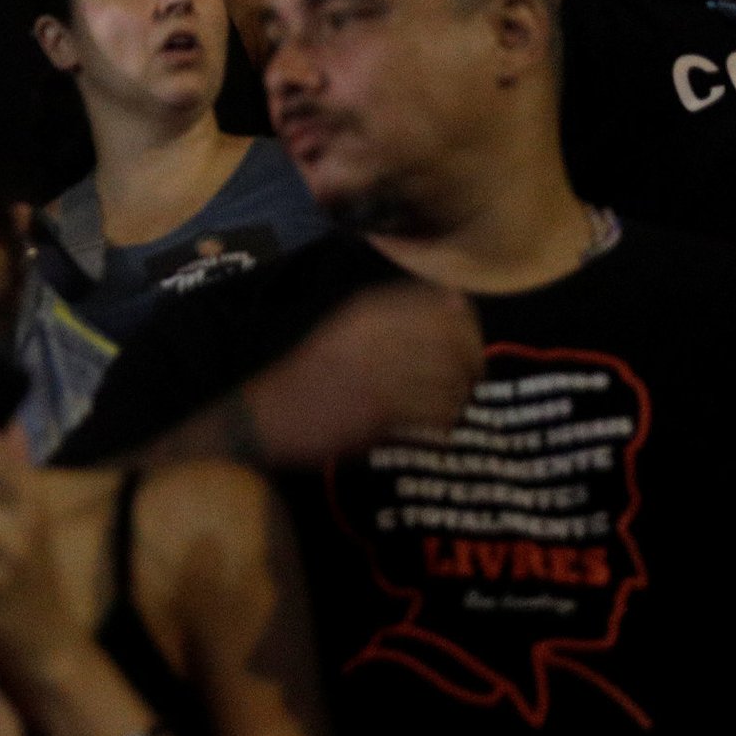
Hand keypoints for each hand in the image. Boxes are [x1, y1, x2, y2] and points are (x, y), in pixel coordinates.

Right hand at [235, 279, 482, 467]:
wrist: (263, 417)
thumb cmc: (307, 377)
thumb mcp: (345, 332)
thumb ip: (394, 318)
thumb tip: (457, 303)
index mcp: (368, 310)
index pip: (446, 306)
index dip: (468, 329)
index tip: (467, 350)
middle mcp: (377, 334)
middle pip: (456, 342)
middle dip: (472, 364)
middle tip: (469, 384)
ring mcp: (378, 370)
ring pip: (451, 380)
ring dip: (459, 398)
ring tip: (449, 409)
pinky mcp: (377, 409)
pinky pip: (435, 414)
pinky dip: (443, 425)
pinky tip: (434, 432)